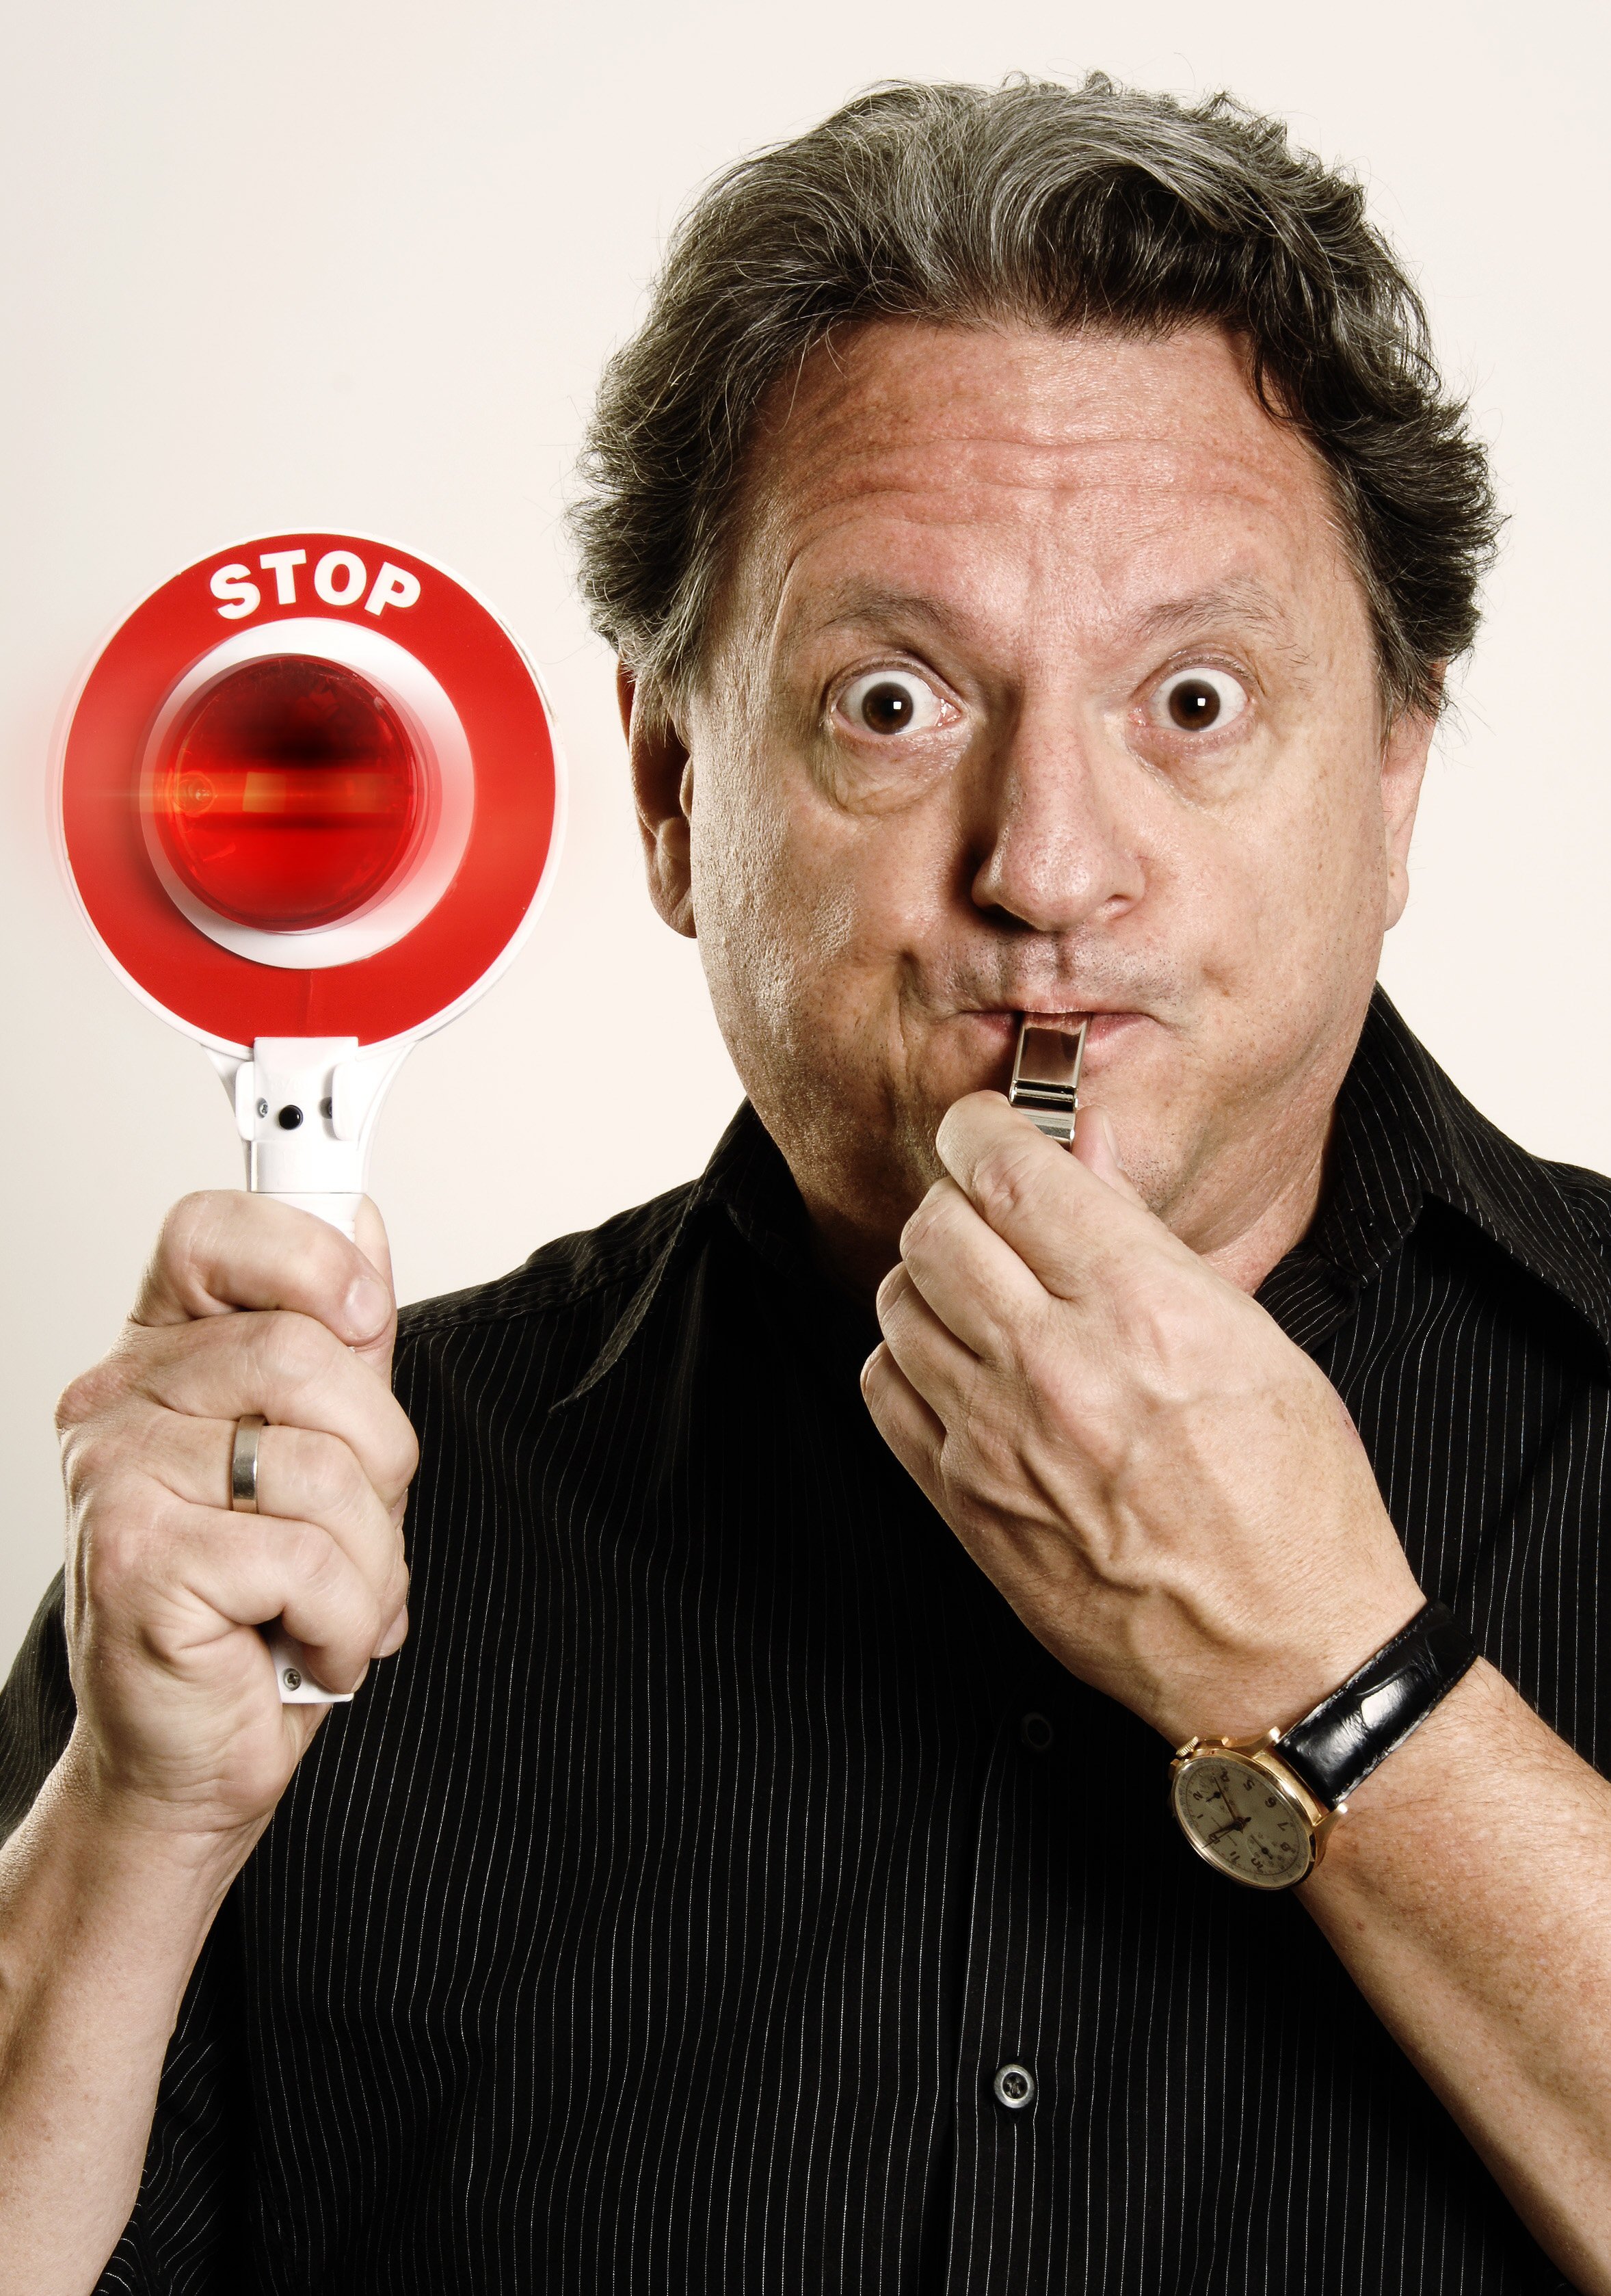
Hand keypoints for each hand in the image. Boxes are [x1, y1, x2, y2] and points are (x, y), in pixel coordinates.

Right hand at [53, 1192, 417, 1848]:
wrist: (183, 1759)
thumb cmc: (256, 1612)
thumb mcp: (318, 1459)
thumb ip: (336, 1348)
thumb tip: (356, 1221)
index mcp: (158, 1361)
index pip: (209, 1234)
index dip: (302, 1250)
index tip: (364, 1308)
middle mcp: (119, 1406)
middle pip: (301, 1353)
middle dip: (379, 1451)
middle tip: (364, 1523)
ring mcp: (117, 1479)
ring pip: (320, 1464)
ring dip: (371, 1556)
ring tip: (334, 1602)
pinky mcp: (138, 1560)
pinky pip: (307, 1556)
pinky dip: (344, 1616)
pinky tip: (309, 1644)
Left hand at [861, 1092, 1421, 1743]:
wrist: (1280, 1655)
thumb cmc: (1296, 1501)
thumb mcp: (1259, 1343)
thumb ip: (1151, 1261)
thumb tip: (1073, 1191)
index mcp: (1143, 1308)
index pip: (1011, 1175)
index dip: (981, 1131)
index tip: (982, 1129)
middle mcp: (1056, 1364)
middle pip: (935, 1229)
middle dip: (953, 1202)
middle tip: (983, 1213)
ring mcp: (998, 1438)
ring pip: (898, 1302)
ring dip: (927, 1279)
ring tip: (973, 1291)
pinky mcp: (965, 1503)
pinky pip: (885, 1387)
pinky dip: (904, 1358)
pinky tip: (952, 1366)